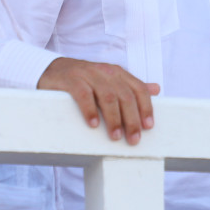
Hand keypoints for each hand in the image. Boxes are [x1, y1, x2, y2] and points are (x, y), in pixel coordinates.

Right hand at [38, 58, 160, 143]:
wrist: (53, 70)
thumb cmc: (85, 79)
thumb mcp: (109, 81)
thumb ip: (131, 86)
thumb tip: (156, 89)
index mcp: (118, 73)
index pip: (138, 89)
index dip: (146, 108)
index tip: (148, 127)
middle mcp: (106, 71)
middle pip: (125, 96)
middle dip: (131, 119)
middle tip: (133, 139)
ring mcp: (88, 74)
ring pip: (108, 96)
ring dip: (113, 119)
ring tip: (115, 136)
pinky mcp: (71, 80)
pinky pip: (84, 95)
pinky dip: (90, 110)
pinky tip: (93, 124)